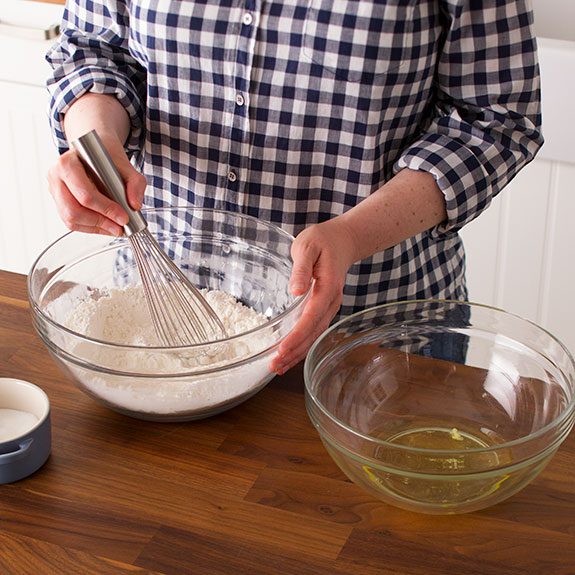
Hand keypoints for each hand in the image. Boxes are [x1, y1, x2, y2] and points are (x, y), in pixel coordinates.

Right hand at [47, 133, 145, 235]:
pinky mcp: (59, 202)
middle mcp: (56, 177)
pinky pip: (72, 222)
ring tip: (115, 228)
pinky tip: (106, 225)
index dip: (106, 209)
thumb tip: (134, 205)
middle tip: (119, 227)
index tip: (123, 217)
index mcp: (68, 163)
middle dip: (100, 222)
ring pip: (71, 220)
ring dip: (96, 227)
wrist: (94, 151)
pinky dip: (91, 227)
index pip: (85, 193)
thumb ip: (135, 183)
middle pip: (73, 210)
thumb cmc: (105, 157)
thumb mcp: (126, 165)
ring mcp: (55, 191)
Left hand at [271, 218, 358, 374]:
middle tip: (274, 366)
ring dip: (297, 353)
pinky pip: (314, 330)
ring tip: (278, 367)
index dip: (296, 336)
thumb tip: (295, 291)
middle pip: (313, 333)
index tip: (281, 350)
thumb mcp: (308, 247)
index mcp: (327, 289)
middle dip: (294, 352)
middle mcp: (331, 302)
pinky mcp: (325, 308)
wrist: (343, 240)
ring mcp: (330, 307)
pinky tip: (290, 353)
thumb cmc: (323, 241)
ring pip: (314, 336)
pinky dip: (302, 344)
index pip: (310, 318)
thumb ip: (301, 269)